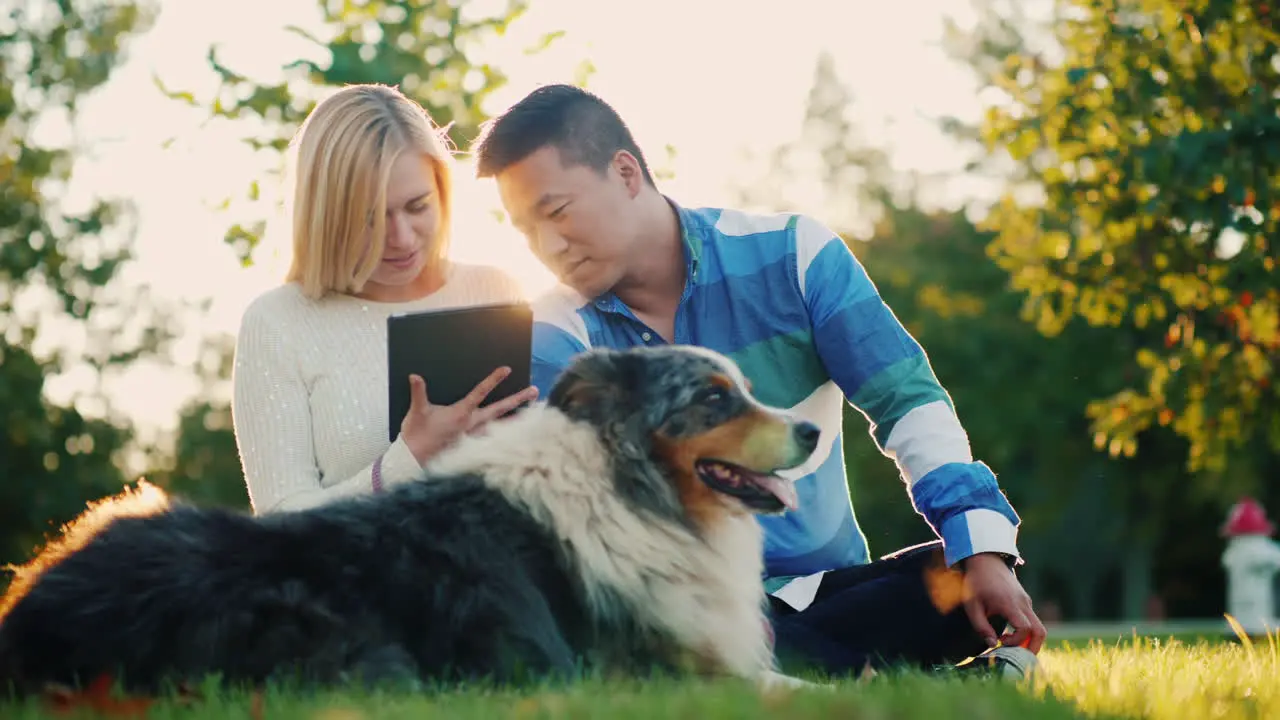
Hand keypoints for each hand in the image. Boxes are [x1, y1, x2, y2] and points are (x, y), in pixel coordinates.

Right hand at [399, 367, 538, 465]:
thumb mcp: (417, 411)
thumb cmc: (417, 435)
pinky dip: (507, 437)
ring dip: (518, 420)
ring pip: (501, 426)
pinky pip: (494, 441)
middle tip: (534, 391)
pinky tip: (517, 437)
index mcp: (461, 413)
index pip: (480, 392)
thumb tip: (414, 376)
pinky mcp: (473, 448)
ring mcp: (474, 437)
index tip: (507, 369)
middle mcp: (472, 424)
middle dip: (518, 399)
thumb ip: (418, 392)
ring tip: (535, 416)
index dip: (493, 379)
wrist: (415, 461)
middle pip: (500, 409)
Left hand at [961, 552, 1045, 653]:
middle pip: (1040, 631)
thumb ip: (981, 627)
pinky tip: (1011, 634)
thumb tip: (993, 645)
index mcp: (1010, 604)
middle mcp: (1023, 603)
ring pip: (1039, 626)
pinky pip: (1032, 619)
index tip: (1000, 641)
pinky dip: (1027, 631)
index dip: (1016, 641)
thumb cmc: (976, 583)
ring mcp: (1026, 601)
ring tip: (1013, 647)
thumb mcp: (972, 605)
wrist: (985, 561)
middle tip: (1020, 658)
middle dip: (1033, 648)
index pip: (1025, 629)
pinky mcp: (1026, 600)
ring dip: (1030, 640)